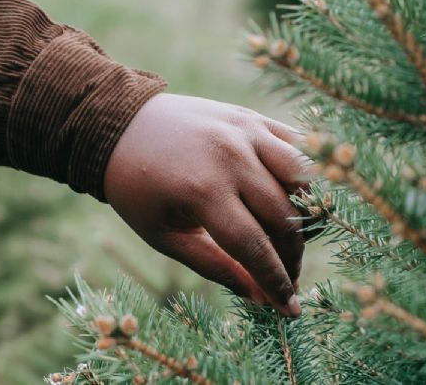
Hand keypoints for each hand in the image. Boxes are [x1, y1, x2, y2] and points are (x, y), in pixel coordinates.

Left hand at [104, 93, 307, 315]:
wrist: (120, 127)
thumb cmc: (137, 188)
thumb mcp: (163, 235)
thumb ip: (214, 266)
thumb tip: (261, 298)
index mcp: (202, 190)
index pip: (254, 246)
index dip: (276, 281)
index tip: (290, 309)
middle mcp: (230, 157)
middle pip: (284, 219)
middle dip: (292, 258)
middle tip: (288, 279)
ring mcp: (245, 131)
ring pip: (302, 180)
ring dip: (305, 217)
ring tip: (291, 240)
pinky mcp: (252, 117)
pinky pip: (296, 147)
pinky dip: (305, 176)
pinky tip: (296, 200)